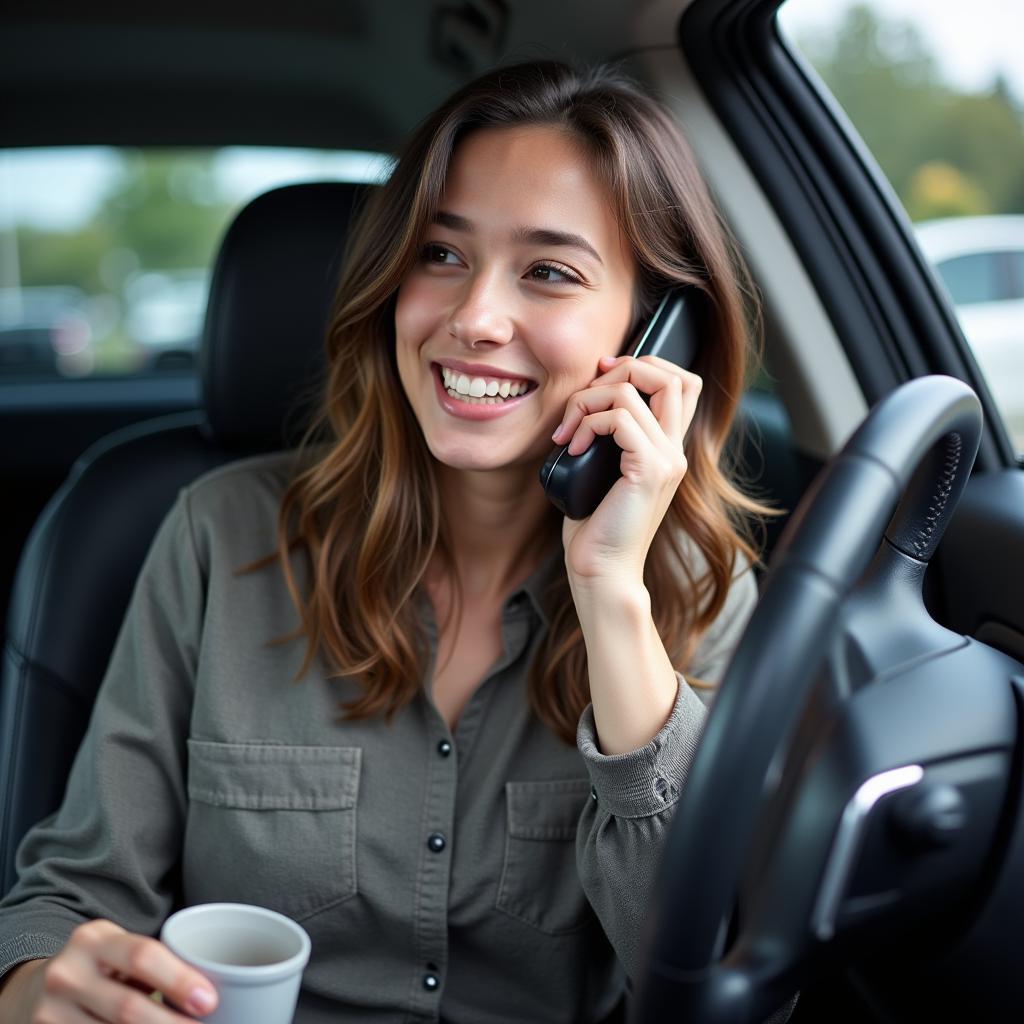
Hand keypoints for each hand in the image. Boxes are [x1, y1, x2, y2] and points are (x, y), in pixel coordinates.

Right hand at [22, 920, 217, 1022]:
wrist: (30, 992)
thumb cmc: (98, 970)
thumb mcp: (118, 952)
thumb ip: (154, 964)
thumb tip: (210, 993)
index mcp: (94, 939)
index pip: (143, 956)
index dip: (179, 981)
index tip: (209, 1002)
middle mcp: (68, 973)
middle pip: (128, 1007)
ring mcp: (49, 1012)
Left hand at [551, 353, 701, 588]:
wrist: (600, 570)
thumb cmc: (594, 526)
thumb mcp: (599, 470)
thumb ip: (606, 436)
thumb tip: (584, 398)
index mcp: (666, 449)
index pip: (681, 384)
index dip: (644, 366)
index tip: (602, 376)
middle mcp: (674, 451)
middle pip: (670, 376)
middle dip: (621, 370)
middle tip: (584, 397)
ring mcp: (666, 460)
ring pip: (634, 391)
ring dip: (589, 399)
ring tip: (568, 431)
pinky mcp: (650, 471)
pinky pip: (620, 419)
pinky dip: (588, 423)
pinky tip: (573, 448)